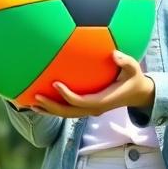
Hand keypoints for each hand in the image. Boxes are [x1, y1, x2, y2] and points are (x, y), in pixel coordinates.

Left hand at [32, 51, 154, 117]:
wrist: (138, 93)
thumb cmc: (134, 78)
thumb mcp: (134, 68)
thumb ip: (126, 61)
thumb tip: (114, 54)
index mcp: (102, 101)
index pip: (80, 101)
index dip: (67, 95)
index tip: (55, 83)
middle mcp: (94, 108)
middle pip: (68, 113)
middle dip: (51, 107)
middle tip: (35, 97)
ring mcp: (90, 110)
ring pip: (66, 114)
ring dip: (48, 110)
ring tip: (30, 103)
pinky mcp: (87, 107)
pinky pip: (68, 109)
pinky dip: (54, 107)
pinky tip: (40, 101)